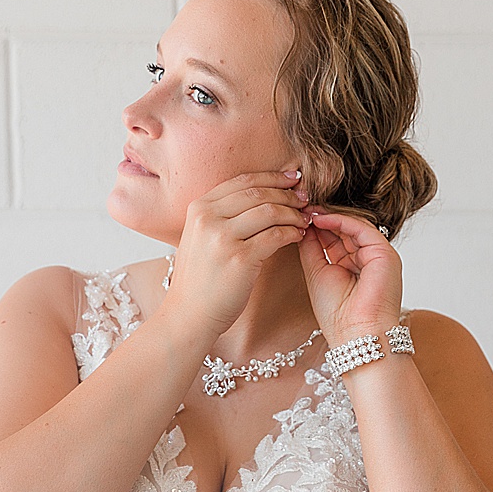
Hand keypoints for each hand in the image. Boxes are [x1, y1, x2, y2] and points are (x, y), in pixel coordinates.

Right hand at [162, 171, 311, 339]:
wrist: (188, 315)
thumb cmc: (199, 279)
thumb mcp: (200, 238)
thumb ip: (222, 215)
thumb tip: (263, 194)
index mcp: (199, 208)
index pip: (243, 180)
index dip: (273, 177)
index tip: (293, 178)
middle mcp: (208, 218)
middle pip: (259, 193)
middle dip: (287, 194)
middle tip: (304, 199)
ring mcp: (223, 238)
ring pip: (270, 211)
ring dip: (293, 214)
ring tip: (304, 220)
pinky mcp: (240, 258)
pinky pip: (276, 235)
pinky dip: (292, 233)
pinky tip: (297, 236)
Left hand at [298, 210, 404, 341]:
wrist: (356, 334)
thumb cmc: (337, 314)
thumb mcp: (316, 274)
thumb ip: (311, 249)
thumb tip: (302, 226)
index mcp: (352, 266)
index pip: (334, 239)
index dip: (315, 228)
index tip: (294, 218)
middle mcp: (366, 258)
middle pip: (343, 230)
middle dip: (320, 219)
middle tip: (298, 208)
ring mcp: (377, 254)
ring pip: (352, 226)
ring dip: (328, 216)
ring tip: (306, 211)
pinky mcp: (384, 252)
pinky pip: (361, 229)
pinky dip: (341, 221)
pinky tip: (320, 219)